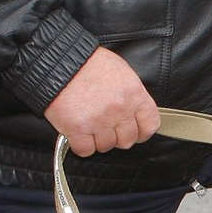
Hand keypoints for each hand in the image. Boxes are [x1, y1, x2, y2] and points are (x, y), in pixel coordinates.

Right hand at [43, 47, 160, 156]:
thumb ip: (131, 94)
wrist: (61, 62)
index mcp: (134, 94)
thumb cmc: (89, 62)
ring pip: (106, 146)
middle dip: (118, 136)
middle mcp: (119, 110)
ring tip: (91, 126)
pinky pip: (85, 150)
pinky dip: (82, 145)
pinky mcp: (78, 129)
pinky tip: (79, 134)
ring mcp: (99, 121)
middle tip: (108, 128)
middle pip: (127, 140)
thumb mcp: (122, 71)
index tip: (136, 132)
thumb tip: (135, 110)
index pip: (150, 125)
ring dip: (98, 140)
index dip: (142, 132)